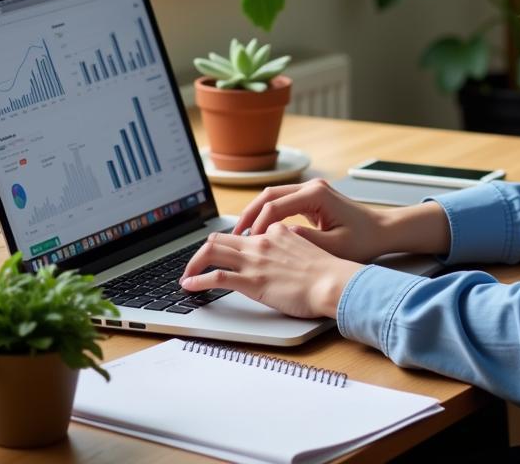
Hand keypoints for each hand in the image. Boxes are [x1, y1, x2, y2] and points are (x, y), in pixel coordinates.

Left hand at [179, 226, 361, 318]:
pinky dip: (198, 280)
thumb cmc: (328, 272)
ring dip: (194, 263)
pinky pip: (216, 277)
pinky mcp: (252, 281)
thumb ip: (292, 245)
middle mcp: (261, 242)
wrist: (333, 283)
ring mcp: (255, 261)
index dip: (230, 244)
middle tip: (195, 265)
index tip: (223, 255)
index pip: (244, 233)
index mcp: (276, 233)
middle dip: (202, 251)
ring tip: (186, 276)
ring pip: (212, 251)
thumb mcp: (309, 249)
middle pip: (220, 237)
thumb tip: (285, 247)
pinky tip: (189, 286)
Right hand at [232, 177, 395, 262]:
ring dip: (256, 214)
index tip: (248, 243)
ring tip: (241, 234)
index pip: (275, 206)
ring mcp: (311, 190)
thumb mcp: (334, 246)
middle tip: (233, 235)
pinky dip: (268, 215)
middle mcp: (312, 187)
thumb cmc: (364, 239)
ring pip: (273, 197)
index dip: (258, 225)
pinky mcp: (311, 198)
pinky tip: (260, 232)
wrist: (382, 230)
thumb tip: (278, 239)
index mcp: (316, 194)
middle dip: (249, 214)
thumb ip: (305, 241)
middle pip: (269, 195)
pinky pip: (282, 202)